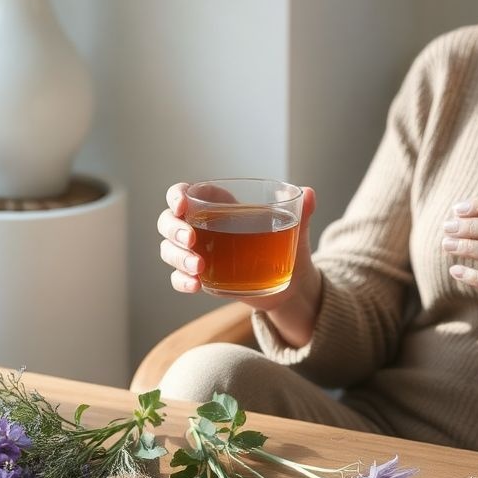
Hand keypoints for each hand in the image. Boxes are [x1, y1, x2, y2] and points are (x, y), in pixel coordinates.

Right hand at [156, 182, 321, 316]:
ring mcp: (197, 252)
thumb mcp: (295, 227)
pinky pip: (178, 277)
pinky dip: (181, 281)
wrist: (290, 283)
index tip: (182, 206)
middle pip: (168, 221)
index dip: (176, 196)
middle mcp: (201, 226)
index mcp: (217, 204)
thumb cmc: (287, 245)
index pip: (184, 193)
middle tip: (191, 239)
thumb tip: (310, 192)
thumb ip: (301, 210)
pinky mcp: (200, 276)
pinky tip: (196, 285)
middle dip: (174, 229)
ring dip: (178, 257)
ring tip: (200, 267)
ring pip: (169, 250)